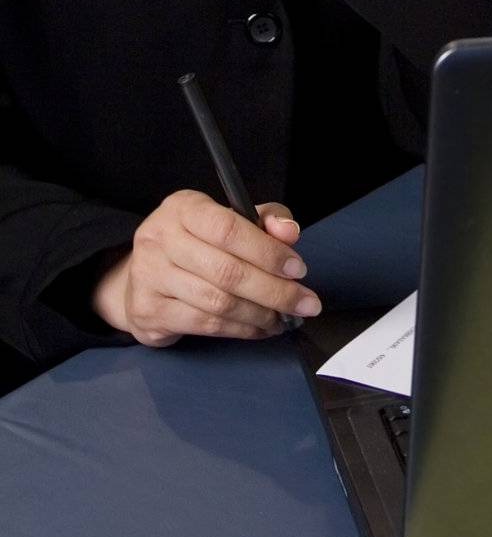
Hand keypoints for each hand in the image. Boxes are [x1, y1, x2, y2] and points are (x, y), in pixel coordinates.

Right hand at [90, 192, 320, 346]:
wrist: (142, 276)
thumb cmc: (197, 243)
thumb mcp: (230, 219)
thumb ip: (265, 220)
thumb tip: (289, 233)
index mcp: (184, 207)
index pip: (229, 229)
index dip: (268, 251)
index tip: (299, 269)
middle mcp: (160, 238)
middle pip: (227, 271)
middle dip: (275, 291)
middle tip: (305, 303)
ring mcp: (149, 276)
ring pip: (218, 302)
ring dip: (260, 314)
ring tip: (284, 318)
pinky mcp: (148, 311)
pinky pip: (205, 324)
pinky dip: (240, 329)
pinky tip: (260, 328)